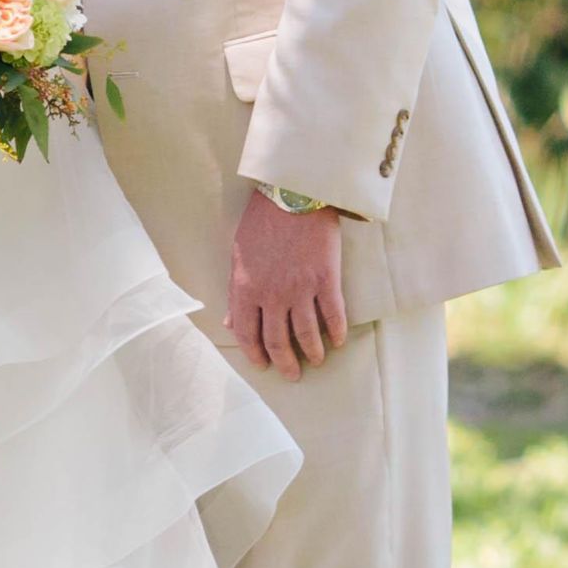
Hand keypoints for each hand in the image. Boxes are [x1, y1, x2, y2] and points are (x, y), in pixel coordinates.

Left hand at [227, 193, 345, 373]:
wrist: (294, 193)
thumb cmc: (262, 221)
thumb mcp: (238, 255)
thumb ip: (235, 291)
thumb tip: (230, 321)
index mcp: (246, 289)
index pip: (247, 333)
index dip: (255, 354)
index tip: (263, 365)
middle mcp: (272, 294)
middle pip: (278, 341)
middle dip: (284, 363)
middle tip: (292, 374)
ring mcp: (301, 289)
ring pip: (306, 333)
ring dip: (311, 352)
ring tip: (315, 361)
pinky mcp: (326, 279)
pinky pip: (333, 315)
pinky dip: (336, 332)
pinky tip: (337, 341)